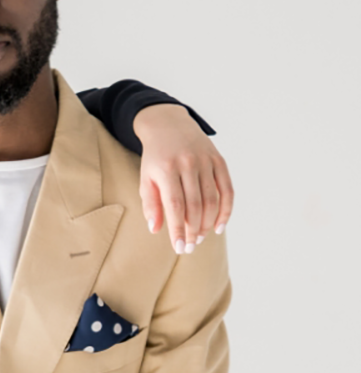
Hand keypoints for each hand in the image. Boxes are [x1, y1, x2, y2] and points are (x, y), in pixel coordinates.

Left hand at [133, 104, 233, 254]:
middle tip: (190, 247)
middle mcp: (188, 163)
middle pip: (195, 205)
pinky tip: (219, 226)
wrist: (168, 124)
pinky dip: (226, 210)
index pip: (174, 205)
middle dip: (194, 230)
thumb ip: (150, 204)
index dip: (178, 228)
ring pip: (212, 199)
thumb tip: (156, 229)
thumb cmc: (155, 158)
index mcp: (166, 169)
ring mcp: (206, 160)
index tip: (180, 247)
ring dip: (208, 223)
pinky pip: (227, 189)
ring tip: (200, 238)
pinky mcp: (219, 160)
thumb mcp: (145, 178)